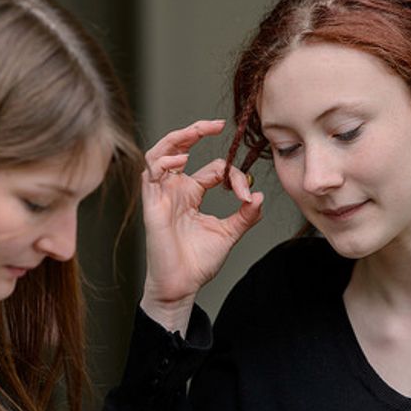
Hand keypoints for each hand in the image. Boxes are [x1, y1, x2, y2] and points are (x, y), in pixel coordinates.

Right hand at [141, 120, 263, 331]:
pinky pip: (151, 174)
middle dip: (196, 131)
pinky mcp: (152, 205)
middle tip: (216, 124)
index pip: (213, 168)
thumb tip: (259, 196)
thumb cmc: (198, 262)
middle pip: (178, 148)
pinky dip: (164, 161)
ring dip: (177, 138)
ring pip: (159, 153)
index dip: (233, 174)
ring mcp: (162, 195)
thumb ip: (245, 216)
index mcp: (191, 194)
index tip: (246, 193)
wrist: (182, 286)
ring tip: (196, 131)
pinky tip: (181, 160)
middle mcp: (175, 190)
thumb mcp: (229, 234)